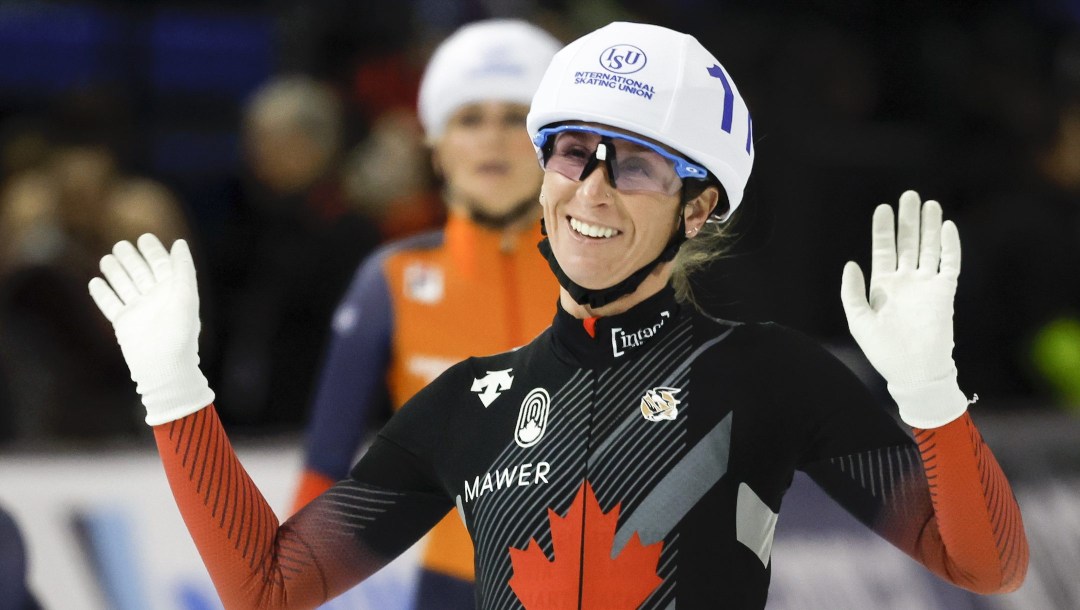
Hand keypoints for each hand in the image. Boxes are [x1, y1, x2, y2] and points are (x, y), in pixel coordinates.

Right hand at [88, 234, 213, 424]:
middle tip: (121, 245)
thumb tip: (179, 243)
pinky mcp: (123, 323)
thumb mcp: (186, 297)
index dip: (154, 251)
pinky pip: (110, 304)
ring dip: (116, 272)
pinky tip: (94, 282)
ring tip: (108, 258)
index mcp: (173, 292)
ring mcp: (139, 311)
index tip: (144, 237)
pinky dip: (102, 293)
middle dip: (131, 258)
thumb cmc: (180, 332)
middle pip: (140, 272)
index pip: (162, 266)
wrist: (164, 366)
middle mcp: (156, 299)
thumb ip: (183, 269)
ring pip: (124, 285)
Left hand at [840, 191, 967, 427]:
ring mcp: (926, 286)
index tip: (883, 208)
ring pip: (929, 249)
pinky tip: (948, 227)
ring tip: (929, 204)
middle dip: (908, 220)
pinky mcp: (944, 293)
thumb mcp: (858, 320)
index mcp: (883, 287)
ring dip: (929, 227)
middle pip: (908, 243)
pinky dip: (949, 246)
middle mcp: (905, 282)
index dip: (883, 230)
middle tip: (909, 195)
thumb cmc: (883, 350)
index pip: (883, 250)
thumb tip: (851, 263)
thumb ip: (852, 292)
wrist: (913, 372)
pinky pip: (949, 264)